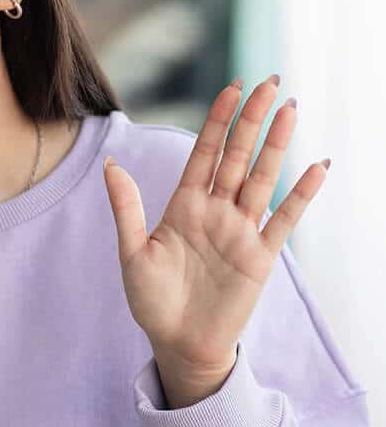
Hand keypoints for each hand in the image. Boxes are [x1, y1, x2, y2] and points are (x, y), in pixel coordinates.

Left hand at [103, 74, 329, 405]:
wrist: (178, 344)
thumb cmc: (151, 300)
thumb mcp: (132, 252)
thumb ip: (127, 208)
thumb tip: (111, 164)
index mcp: (184, 205)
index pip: (205, 153)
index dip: (218, 120)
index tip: (232, 88)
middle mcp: (215, 211)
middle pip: (237, 156)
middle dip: (252, 120)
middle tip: (270, 82)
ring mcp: (240, 232)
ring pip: (261, 179)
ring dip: (276, 146)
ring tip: (292, 110)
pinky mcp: (260, 257)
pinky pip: (283, 221)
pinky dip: (300, 196)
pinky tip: (315, 168)